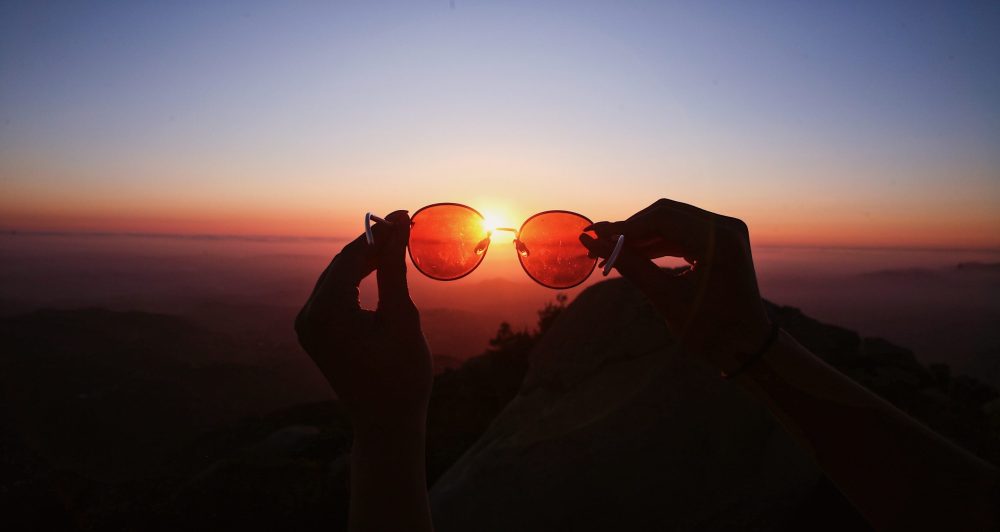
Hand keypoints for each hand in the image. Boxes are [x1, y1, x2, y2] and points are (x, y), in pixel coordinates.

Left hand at [295, 210, 431, 432]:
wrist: (386, 423)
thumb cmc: (401, 375)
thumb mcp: (401, 317)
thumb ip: (394, 268)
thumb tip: (399, 227)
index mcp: (326, 313)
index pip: (352, 258)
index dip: (380, 233)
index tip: (404, 214)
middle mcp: (307, 316)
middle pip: (340, 264)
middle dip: (372, 244)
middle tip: (403, 224)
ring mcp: (307, 326)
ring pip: (336, 277)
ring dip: (364, 260)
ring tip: (396, 243)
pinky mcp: (313, 333)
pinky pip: (333, 295)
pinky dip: (355, 280)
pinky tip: (378, 268)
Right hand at [581, 198, 770, 370]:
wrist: (746, 346)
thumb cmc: (710, 329)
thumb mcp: (665, 298)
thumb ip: (629, 265)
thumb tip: (592, 243)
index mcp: (719, 241)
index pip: (663, 219)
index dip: (625, 227)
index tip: (594, 236)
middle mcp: (726, 227)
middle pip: (666, 214)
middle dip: (631, 229)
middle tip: (599, 243)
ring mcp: (726, 231)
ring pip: (671, 220)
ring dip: (642, 235)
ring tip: (612, 251)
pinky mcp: (721, 238)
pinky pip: (682, 231)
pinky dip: (657, 242)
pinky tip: (634, 254)